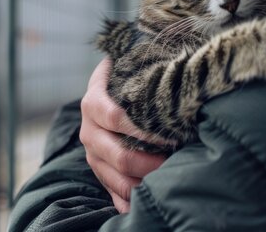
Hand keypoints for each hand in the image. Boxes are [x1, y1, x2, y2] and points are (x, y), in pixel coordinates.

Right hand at [80, 58, 167, 212]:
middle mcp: (89, 130)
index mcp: (93, 102)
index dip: (144, 129)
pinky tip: (149, 199)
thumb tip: (176, 65)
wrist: (106, 89)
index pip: (115, 117)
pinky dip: (130, 200)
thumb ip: (144, 66)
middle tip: (176, 161)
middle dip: (151, 162)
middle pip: (119, 154)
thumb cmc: (127, 76)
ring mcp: (92, 153)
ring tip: (169, 179)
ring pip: (116, 178)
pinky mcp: (99, 170)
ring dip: (144, 183)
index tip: (172, 133)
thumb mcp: (127, 65)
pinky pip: (113, 192)